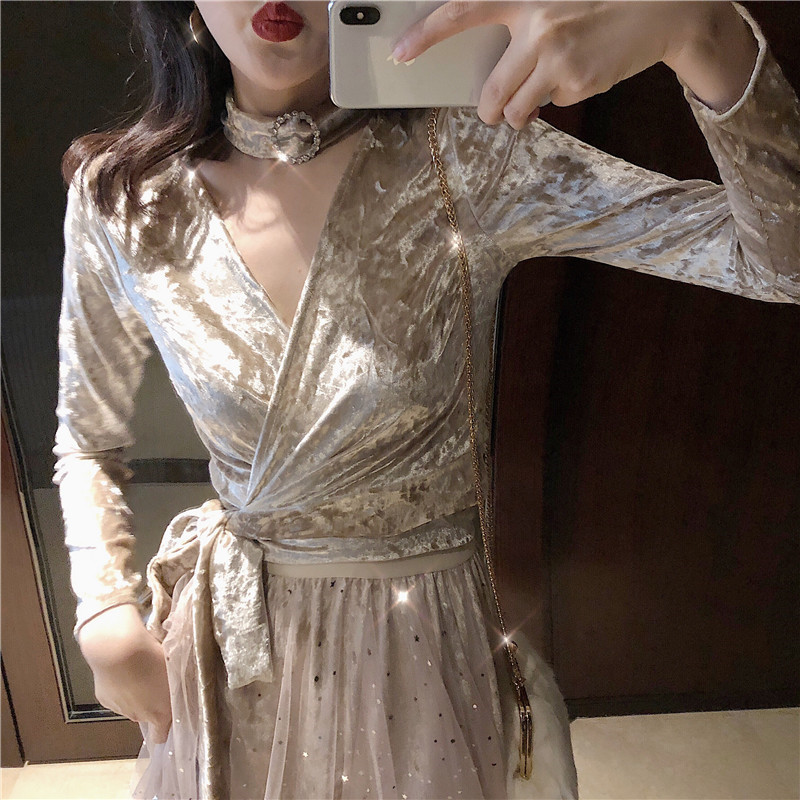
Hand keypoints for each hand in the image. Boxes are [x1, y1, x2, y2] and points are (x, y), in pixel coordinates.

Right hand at [78, 603, 171, 742]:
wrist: (118, 648)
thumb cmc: (152, 657)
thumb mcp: (175, 670)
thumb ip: (178, 685)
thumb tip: (181, 688)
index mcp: (160, 713)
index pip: (161, 736)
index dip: (164, 728)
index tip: (168, 719)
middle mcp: (139, 717)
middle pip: (147, 715)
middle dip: (151, 701)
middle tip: (155, 680)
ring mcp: (120, 709)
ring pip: (131, 705)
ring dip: (136, 693)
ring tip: (139, 670)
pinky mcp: (105, 700)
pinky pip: (116, 696)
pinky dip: (120, 686)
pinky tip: (124, 669)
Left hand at [390, 1, 698, 128]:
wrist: (668, 6)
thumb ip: (524, 20)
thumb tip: (498, 61)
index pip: (461, 12)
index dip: (425, 35)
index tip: (399, 53)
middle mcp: (536, 27)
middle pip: (491, 95)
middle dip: (491, 111)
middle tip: (495, 111)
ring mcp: (557, 59)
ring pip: (518, 111)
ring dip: (523, 112)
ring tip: (542, 93)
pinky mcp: (579, 82)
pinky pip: (554, 105)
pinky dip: (562, 98)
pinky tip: (583, 74)